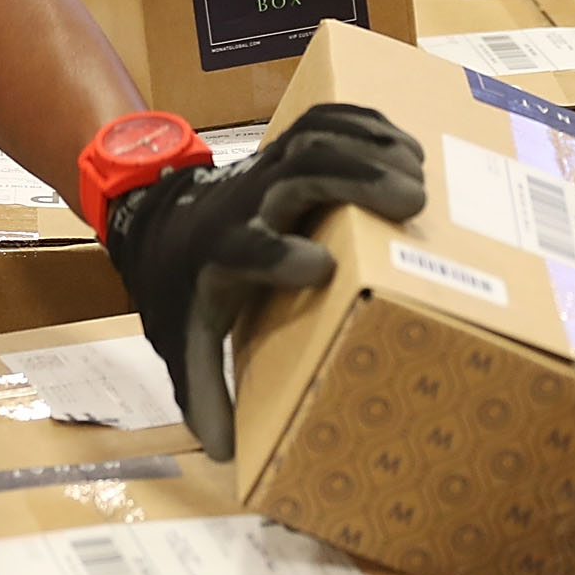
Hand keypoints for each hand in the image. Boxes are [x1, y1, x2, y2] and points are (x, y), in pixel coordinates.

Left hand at [101, 104, 426, 461]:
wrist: (154, 218)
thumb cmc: (179, 285)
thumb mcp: (182, 340)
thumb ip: (203, 393)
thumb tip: (225, 455)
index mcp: (220, 251)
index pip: (245, 244)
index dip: (278, 251)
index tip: (321, 267)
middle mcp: (247, 201)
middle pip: (297, 171)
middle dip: (353, 178)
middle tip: (411, 200)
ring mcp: (267, 167)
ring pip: (315, 137)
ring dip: (368, 146)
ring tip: (420, 172)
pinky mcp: (285, 147)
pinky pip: (324, 119)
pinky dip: (365, 123)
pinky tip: (404, 140)